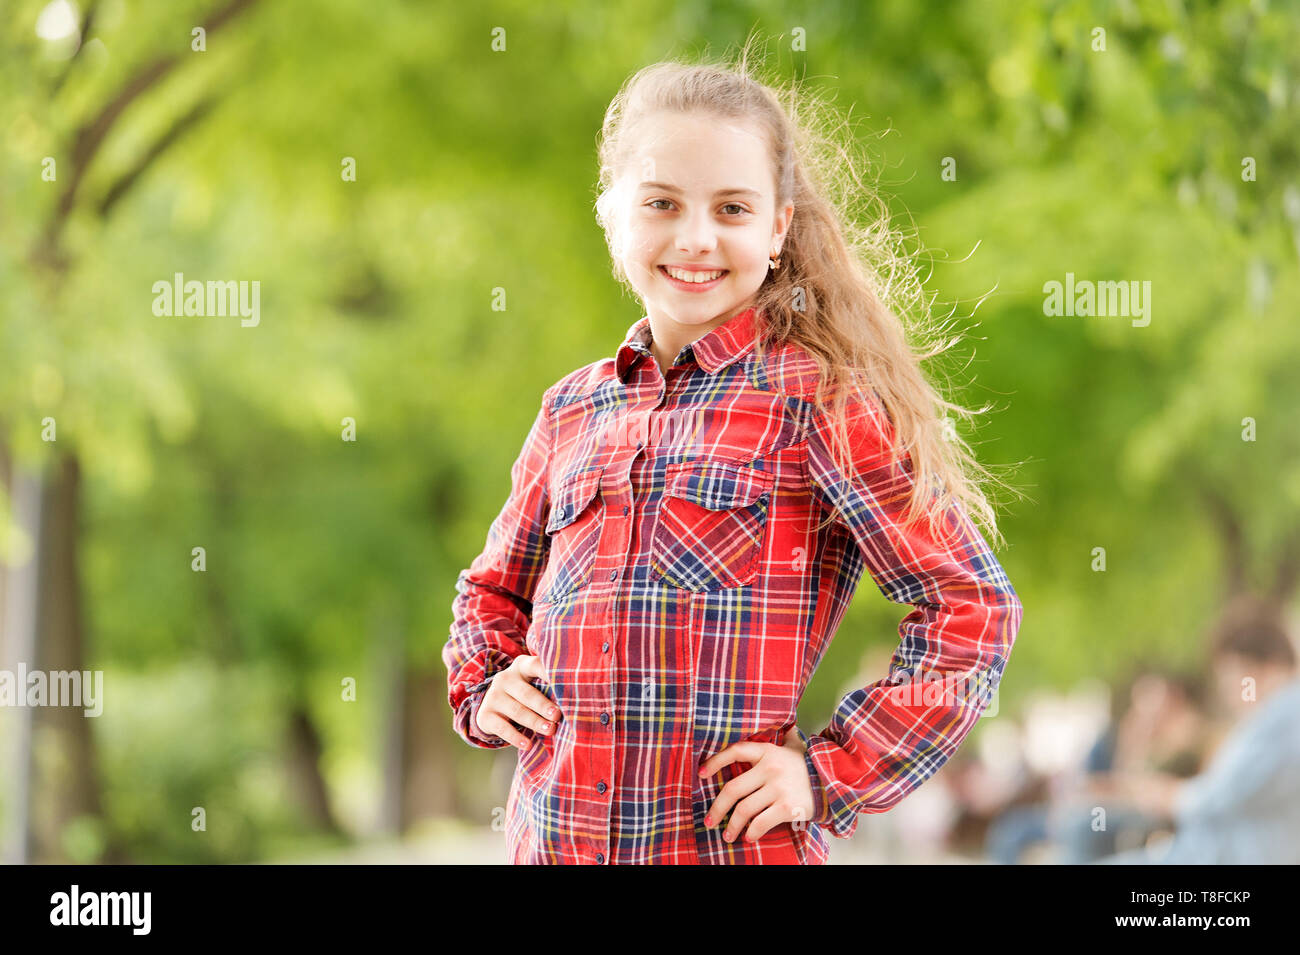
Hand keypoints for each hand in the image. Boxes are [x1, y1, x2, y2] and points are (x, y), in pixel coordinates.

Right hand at [474, 655, 561, 749]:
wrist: (493, 705)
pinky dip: (516, 737)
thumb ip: (549, 686)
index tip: (563, 680)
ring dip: (535, 722)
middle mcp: (505, 678)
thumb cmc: (524, 693)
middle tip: (558, 715)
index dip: (548, 671)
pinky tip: (528, 744)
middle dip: (543, 705)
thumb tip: (576, 700)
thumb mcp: (534, 683)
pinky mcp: (485, 715)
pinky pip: (503, 728)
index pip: (535, 665)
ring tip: (550, 730)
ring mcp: (493, 696)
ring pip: (517, 711)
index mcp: (521, 667)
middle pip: (526, 693)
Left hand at [697, 732, 814, 843]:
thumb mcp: (796, 747)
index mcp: (768, 751)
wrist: (836, 782)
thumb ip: (786, 737)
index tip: (701, 774)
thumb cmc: (810, 766)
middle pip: (733, 789)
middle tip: (709, 821)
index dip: (715, 762)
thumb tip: (787, 724)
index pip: (735, 752)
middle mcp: (770, 768)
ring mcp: (778, 788)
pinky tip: (748, 836)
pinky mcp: (787, 807)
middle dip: (717, 808)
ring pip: (744, 809)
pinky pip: (761, 822)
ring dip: (732, 825)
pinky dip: (752, 832)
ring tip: (727, 834)